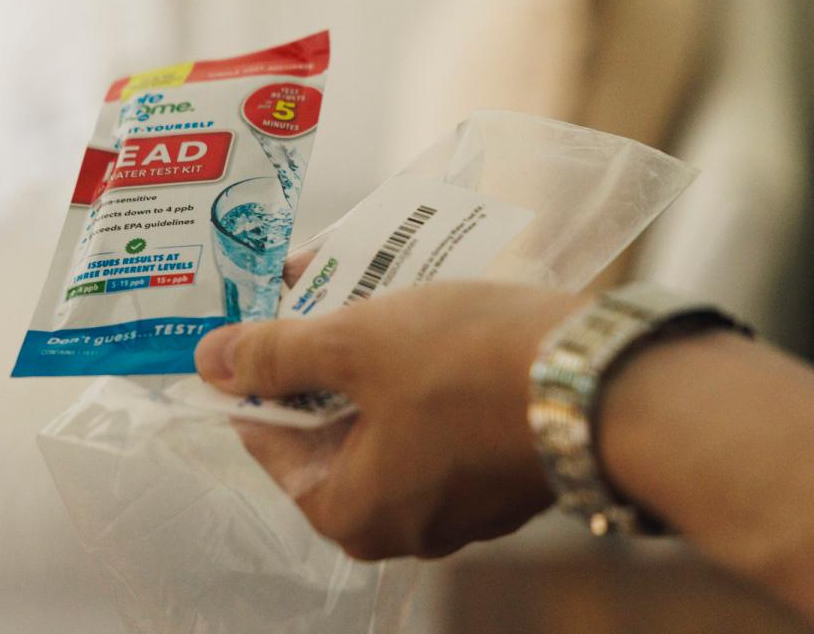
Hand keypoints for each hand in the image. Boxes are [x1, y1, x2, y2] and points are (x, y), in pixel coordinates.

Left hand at [194, 280, 583, 559]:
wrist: (603, 379)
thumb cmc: (465, 367)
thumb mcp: (353, 344)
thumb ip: (275, 354)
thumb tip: (210, 362)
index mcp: (349, 512)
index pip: (269, 440)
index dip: (255, 374)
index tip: (255, 321)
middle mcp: (400, 525)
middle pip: (328, 430)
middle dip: (315, 356)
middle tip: (310, 291)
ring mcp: (455, 503)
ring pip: (384, 420)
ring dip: (367, 357)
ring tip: (361, 288)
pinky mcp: (498, 472)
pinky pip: (433, 421)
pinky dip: (416, 373)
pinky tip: (418, 316)